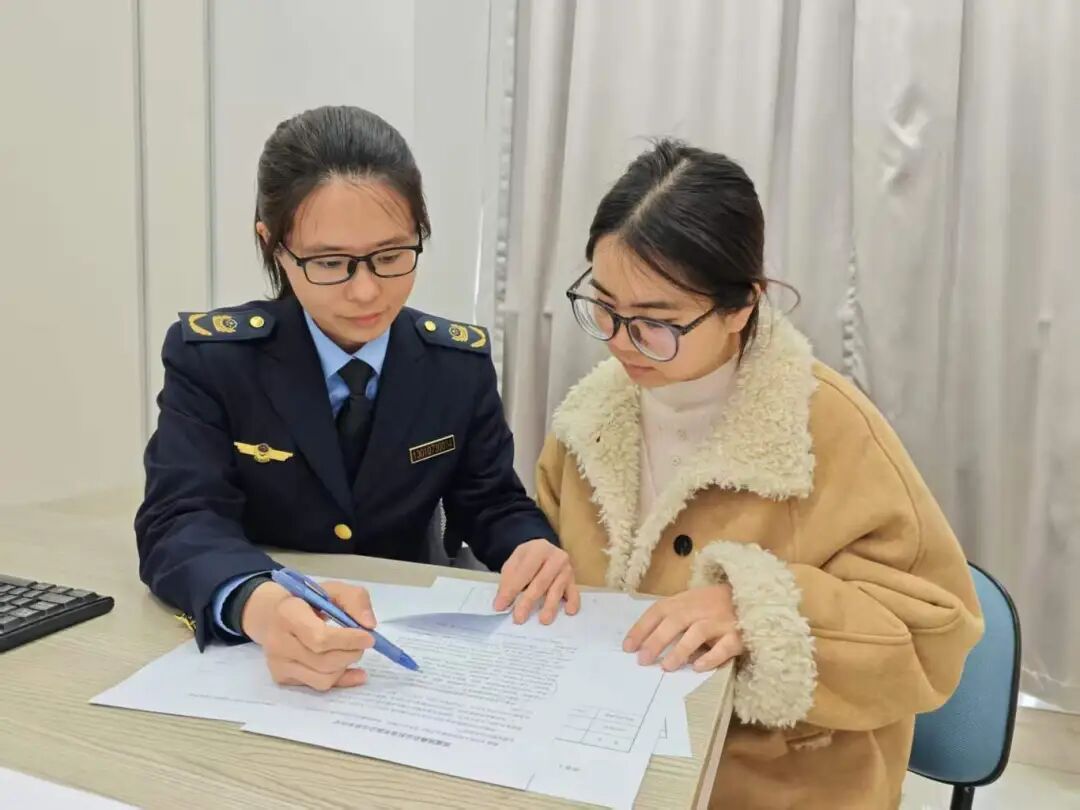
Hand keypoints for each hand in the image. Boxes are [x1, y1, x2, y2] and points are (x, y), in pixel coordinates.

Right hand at [242, 580, 375, 690]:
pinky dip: (340, 679)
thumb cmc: (305, 601)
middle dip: (351, 653)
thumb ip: (354, 599)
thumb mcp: (330, 589)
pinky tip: (351, 671)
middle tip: (363, 643)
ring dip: (346, 666)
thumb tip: (369, 625)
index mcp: (288, 614)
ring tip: (350, 651)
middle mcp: (278, 643)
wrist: (272, 615)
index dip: (348, 641)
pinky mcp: (281, 678)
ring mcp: (278, 664)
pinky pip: (317, 686)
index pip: (320, 638)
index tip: (369, 637)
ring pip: (323, 679)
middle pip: (323, 661)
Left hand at [493, 539, 580, 624]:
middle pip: (541, 582)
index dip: (511, 590)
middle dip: (528, 601)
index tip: (501, 606)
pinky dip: (572, 602)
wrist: (544, 552)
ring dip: (550, 605)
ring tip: (544, 620)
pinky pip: (574, 593)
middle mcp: (555, 557)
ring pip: (557, 589)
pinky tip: (569, 611)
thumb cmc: (527, 561)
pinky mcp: (573, 581)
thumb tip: (501, 604)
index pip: (524, 571)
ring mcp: (566, 569)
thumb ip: (507, 582)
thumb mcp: (514, 564)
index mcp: (538, 549)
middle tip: (519, 618)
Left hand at [623, 585, 743, 672]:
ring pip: (698, 632)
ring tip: (666, 667)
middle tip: (643, 660)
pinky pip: (724, 647)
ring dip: (680, 650)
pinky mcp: (738, 635)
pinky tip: (698, 667)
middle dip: (656, 640)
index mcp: (685, 600)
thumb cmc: (715, 605)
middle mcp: (701, 608)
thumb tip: (646, 643)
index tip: (627, 647)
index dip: (642, 627)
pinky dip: (711, 657)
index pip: (659, 611)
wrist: (753, 597)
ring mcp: (720, 621)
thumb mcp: (692, 604)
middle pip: (675, 621)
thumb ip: (673, 618)